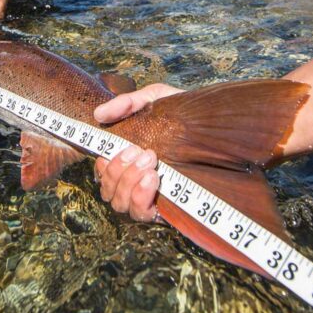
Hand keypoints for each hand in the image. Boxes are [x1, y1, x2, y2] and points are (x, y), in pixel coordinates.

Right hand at [93, 83, 183, 221]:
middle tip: (145, 153)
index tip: (127, 148)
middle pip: (108, 191)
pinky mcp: (165, 208)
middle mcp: (133, 181)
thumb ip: (126, 104)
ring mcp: (148, 196)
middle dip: (121, 171)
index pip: (102, 172)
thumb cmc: (181, 112)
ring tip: (152, 166)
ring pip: (120, 204)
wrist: (213, 122)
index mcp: (127, 158)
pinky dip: (140, 198)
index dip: (106, 165)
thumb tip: (99, 114)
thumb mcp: (153, 98)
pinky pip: (141, 214)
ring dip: (129, 184)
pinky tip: (153, 180)